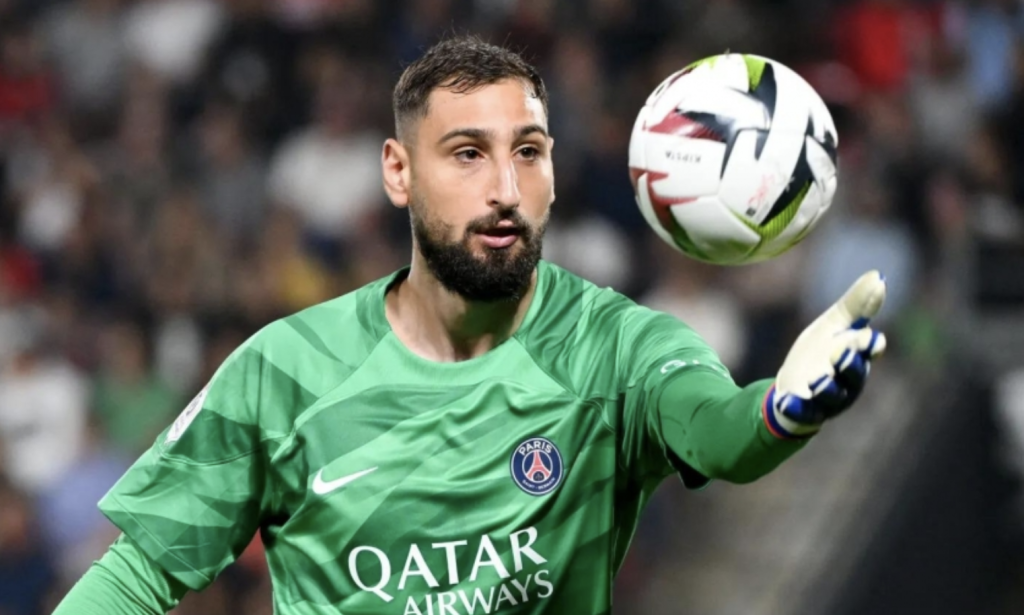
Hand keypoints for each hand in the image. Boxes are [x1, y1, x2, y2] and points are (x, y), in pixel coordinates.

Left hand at [764, 270, 887, 438]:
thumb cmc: (818, 354)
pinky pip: (803, 413)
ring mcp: (827, 401)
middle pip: (853, 375)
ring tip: (818, 380)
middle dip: (850, 365)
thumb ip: (855, 305)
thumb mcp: (833, 326)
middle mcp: (848, 382)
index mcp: (857, 357)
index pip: (867, 351)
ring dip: (826, 388)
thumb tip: (879, 276)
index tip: (871, 338)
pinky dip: (796, 408)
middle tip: (845, 352)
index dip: (868, 346)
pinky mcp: (805, 413)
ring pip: (831, 396)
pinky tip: (786, 402)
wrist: (792, 387)